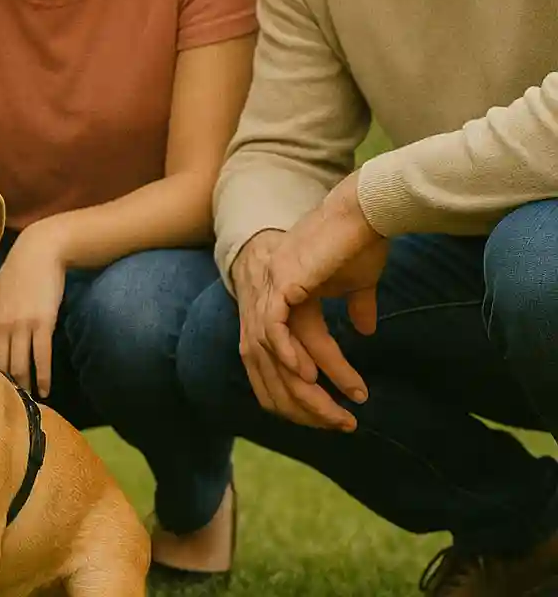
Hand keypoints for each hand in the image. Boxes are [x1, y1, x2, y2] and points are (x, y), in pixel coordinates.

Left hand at [0, 222, 66, 397]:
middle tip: (12, 404)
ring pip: (20, 365)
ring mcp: (21, 325)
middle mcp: (0, 325)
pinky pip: (41, 357)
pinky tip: (46, 391)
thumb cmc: (18, 272)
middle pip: (1, 366)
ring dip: (25, 386)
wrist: (39, 251)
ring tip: (29, 402)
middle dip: (6, 387)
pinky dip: (44, 377)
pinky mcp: (42, 323)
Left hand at [251, 173, 386, 423]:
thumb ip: (357, 305)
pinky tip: (305, 375)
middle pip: (271, 366)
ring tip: (331, 411)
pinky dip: (285, 352)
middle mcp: (268, 298)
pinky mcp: (281, 280)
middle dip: (303, 402)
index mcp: (282, 301)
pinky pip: (272, 326)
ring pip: (272, 353)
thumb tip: (366, 329)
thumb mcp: (358, 282)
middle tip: (336, 425)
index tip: (334, 416)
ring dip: (301, 387)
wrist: (363, 209)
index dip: (303, 392)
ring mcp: (270, 288)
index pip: (281, 360)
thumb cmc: (361, 241)